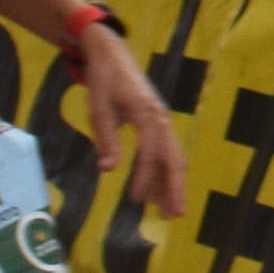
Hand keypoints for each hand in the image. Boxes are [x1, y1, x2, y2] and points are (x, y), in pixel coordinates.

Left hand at [74, 14, 188, 227]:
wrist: (113, 56)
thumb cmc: (103, 82)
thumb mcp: (98, 109)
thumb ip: (106, 139)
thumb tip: (107, 170)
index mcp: (146, 113)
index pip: (150, 152)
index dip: (144, 177)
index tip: (134, 200)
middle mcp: (160, 118)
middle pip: (174, 158)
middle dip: (175, 188)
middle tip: (174, 216)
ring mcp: (162, 121)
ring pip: (174, 158)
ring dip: (173, 185)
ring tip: (170, 212)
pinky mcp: (158, 124)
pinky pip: (167, 152)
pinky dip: (165, 173)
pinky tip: (158, 193)